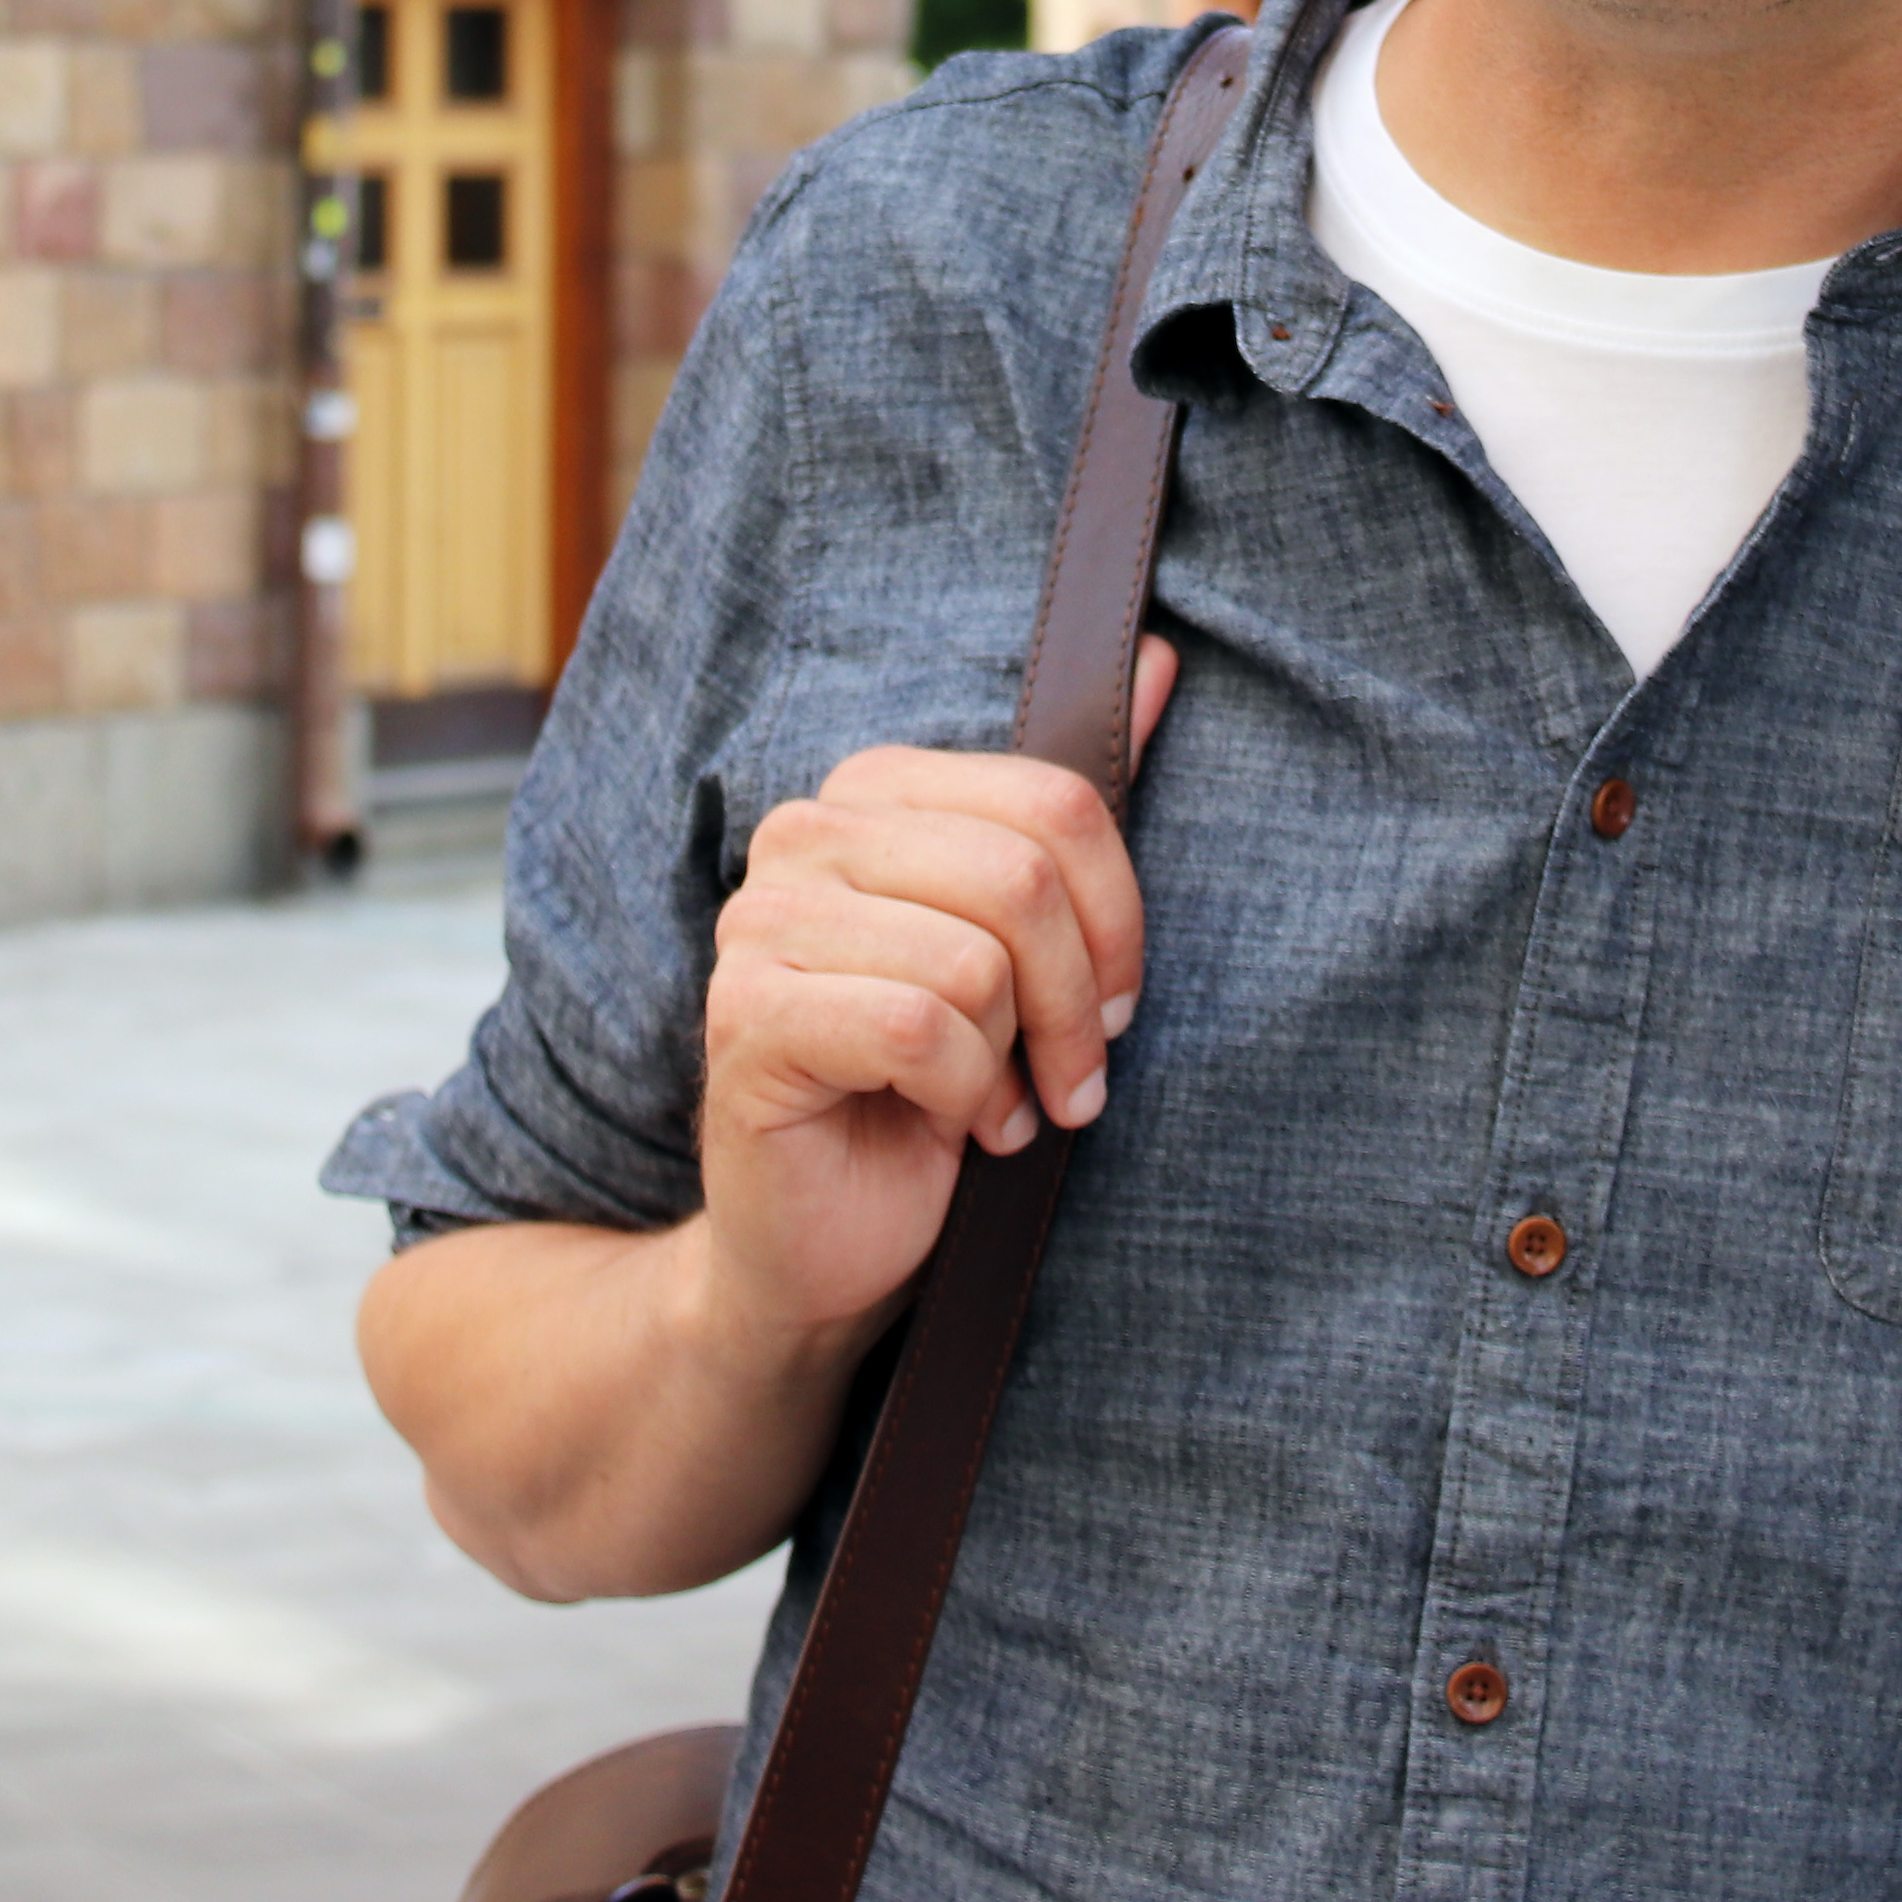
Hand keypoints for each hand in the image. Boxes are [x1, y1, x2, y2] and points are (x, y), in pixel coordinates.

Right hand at [693, 636, 1177, 1355]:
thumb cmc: (934, 1087)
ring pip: (973, 960)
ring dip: (1012, 1060)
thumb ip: (1071, 813)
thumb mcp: (1025, 946)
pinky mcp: (745, 1015)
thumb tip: (1157, 661)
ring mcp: (760, 921)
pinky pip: (914, 1025)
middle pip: (1021, 876)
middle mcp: (805, 833)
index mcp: (875, 792)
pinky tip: (954, 1124)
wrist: (833, 1240)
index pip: (1053, 800)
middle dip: (1077, 1001)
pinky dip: (962, 1093)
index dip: (1117, 916)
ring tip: (997, 1103)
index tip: (1119, 1004)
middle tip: (1075, 1077)